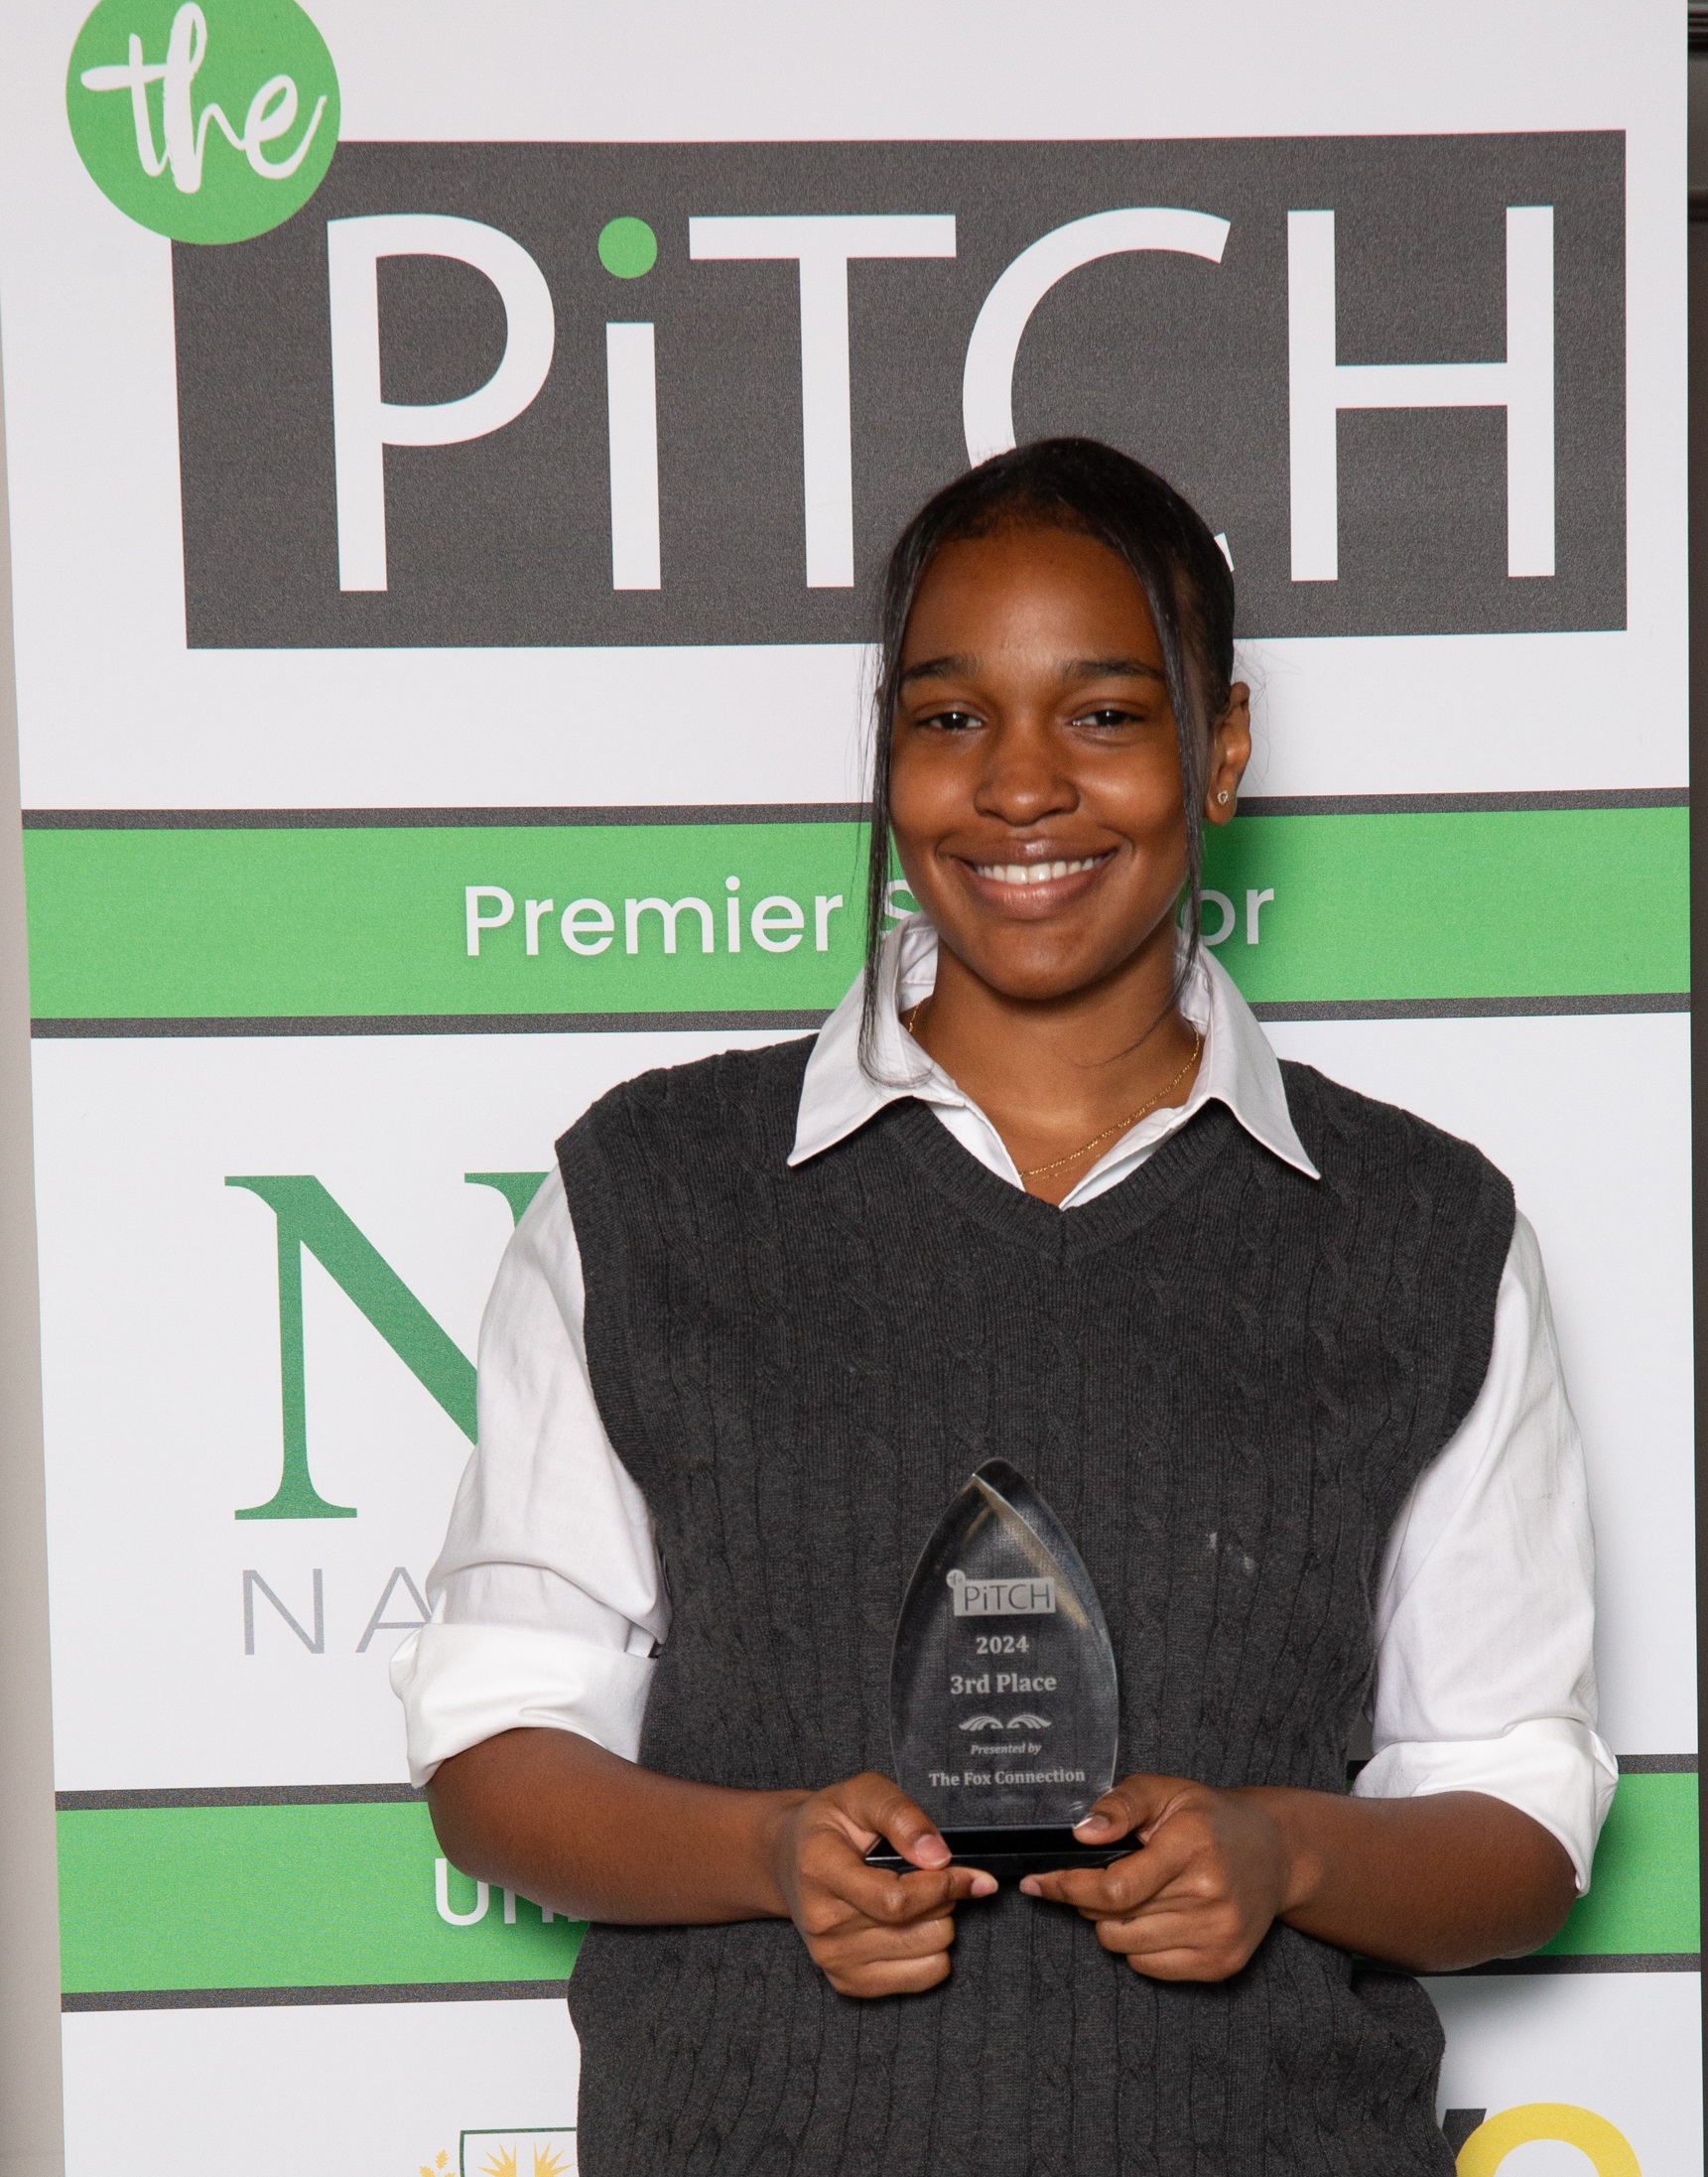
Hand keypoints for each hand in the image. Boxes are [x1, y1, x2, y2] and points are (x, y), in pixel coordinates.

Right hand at [767, 1771, 996, 1996]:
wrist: (789, 1860)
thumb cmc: (829, 1824)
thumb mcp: (862, 1793)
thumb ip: (901, 1815)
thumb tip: (938, 1856)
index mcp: (821, 1870)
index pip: (896, 1901)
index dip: (943, 1887)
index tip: (968, 1873)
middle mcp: (822, 1922)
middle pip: (919, 1929)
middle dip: (942, 1897)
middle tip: (927, 1874)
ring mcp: (832, 1958)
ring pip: (930, 1954)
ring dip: (938, 1922)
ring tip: (916, 1896)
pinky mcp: (847, 1982)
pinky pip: (923, 1977)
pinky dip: (931, 1950)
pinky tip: (912, 1925)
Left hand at [1020, 1772, 1293, 1980]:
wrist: (1275, 1853)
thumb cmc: (1208, 1818)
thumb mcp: (1163, 1790)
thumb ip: (1118, 1805)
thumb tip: (1080, 1835)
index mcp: (1190, 1846)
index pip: (1113, 1888)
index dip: (1067, 1887)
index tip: (1038, 1881)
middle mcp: (1209, 1895)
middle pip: (1113, 1920)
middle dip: (1090, 1900)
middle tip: (1106, 1876)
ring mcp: (1218, 1935)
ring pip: (1125, 1947)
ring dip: (1113, 1924)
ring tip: (1136, 1894)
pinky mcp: (1222, 1964)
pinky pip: (1149, 1968)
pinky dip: (1139, 1946)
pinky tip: (1158, 1916)